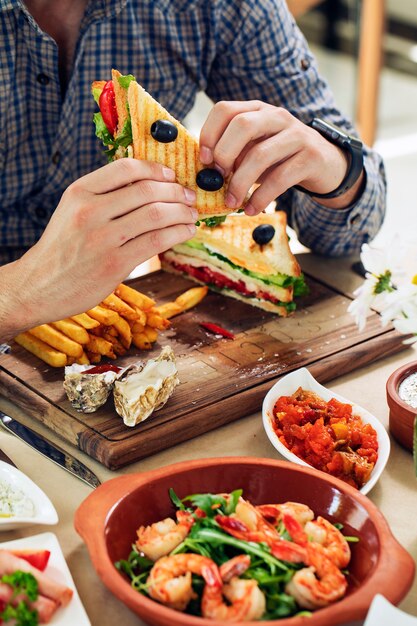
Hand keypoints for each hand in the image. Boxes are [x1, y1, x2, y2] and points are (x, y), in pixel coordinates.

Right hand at [2, 159, 196, 336]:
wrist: (40, 286)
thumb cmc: (63, 249)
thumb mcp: (73, 212)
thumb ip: (104, 197)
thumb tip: (148, 186)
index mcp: (79, 192)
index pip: (125, 168)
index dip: (155, 169)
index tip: (170, 175)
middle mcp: (90, 211)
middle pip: (146, 191)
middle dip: (175, 192)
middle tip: (189, 196)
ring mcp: (103, 238)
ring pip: (155, 215)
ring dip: (181, 213)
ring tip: (191, 215)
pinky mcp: (115, 263)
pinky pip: (156, 241)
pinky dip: (178, 233)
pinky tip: (186, 232)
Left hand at [199, 101, 362, 213]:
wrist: (326, 165)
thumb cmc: (281, 159)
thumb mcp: (256, 150)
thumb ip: (234, 154)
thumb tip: (204, 171)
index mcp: (257, 110)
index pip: (225, 110)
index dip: (210, 134)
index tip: (205, 161)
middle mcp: (277, 116)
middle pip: (242, 125)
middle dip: (224, 155)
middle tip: (217, 180)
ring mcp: (296, 135)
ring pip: (260, 154)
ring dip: (240, 183)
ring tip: (232, 202)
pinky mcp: (311, 157)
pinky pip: (279, 179)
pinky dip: (261, 198)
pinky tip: (253, 210)